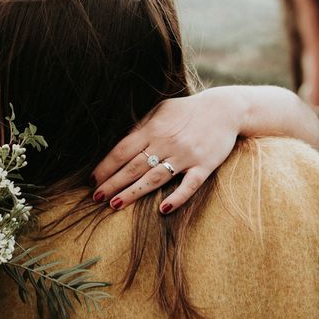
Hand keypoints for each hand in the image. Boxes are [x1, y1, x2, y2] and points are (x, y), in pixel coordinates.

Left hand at [91, 88, 243, 213]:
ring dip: (133, 193)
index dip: (106, 166)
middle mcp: (167, 143)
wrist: (225, 109)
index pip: (123, 151)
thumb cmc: (188, 111)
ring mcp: (186, 155)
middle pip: (134, 167)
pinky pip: (189, 185)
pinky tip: (163, 209)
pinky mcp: (204, 166)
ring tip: (115, 205)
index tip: (93, 180)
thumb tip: (121, 145)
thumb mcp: (161, 111)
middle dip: (112, 183)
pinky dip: (177, 197)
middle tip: (96, 198)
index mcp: (154, 129)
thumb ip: (142, 127)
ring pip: (155, 178)